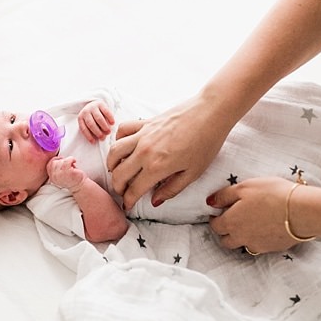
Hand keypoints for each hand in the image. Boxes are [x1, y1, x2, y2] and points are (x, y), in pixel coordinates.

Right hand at [45, 153, 83, 189]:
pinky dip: (72, 159)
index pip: (49, 165)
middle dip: (62, 161)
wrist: (80, 186)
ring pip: (61, 161)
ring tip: (72, 163)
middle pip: (54, 162)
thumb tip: (58, 157)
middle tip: (69, 163)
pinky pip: (68, 161)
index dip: (55, 160)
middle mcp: (54, 177)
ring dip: (67, 160)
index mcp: (52, 177)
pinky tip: (74, 161)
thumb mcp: (61, 174)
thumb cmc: (72, 178)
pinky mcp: (68, 172)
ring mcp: (60, 175)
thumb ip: (57, 167)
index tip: (61, 159)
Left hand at [77, 98, 115, 140]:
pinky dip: (110, 118)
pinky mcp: (100, 104)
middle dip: (97, 132)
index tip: (94, 142)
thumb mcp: (90, 123)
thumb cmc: (94, 118)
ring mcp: (93, 107)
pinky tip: (112, 123)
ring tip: (108, 132)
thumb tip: (100, 139)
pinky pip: (106, 112)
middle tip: (103, 137)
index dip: (88, 136)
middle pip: (91, 124)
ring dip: (104, 126)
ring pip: (98, 118)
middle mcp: (85, 111)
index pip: (83, 128)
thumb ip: (93, 130)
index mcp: (81, 118)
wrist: (96, 104)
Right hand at [106, 92, 235, 207]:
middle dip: (117, 186)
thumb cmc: (205, 144)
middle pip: (120, 173)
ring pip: (115, 151)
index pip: (134, 189)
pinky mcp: (144, 123)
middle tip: (122, 193)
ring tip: (117, 172)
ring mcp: (142, 135)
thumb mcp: (193, 174)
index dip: (129, 201)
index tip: (127, 207)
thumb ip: (172, 189)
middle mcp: (144, 151)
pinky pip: (122, 130)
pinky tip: (123, 147)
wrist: (209, 114)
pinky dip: (118, 140)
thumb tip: (155, 201)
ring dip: (112, 164)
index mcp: (156, 167)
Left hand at [206, 177, 302, 254]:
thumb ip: (224, 195)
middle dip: (225, 232)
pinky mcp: (272, 248)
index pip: (215, 226)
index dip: (214, 219)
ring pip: (243, 245)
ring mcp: (257, 245)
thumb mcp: (244, 187)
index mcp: (232, 222)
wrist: (300, 211)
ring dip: (241, 237)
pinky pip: (259, 246)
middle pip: (226, 241)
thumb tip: (210, 202)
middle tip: (230, 221)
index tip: (216, 214)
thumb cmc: (272, 195)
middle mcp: (242, 238)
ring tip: (248, 225)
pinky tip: (264, 229)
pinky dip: (258, 239)